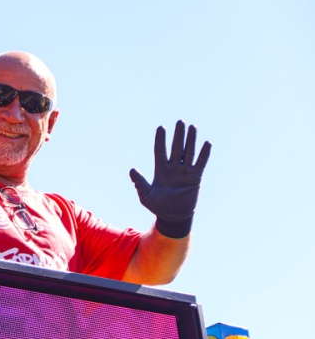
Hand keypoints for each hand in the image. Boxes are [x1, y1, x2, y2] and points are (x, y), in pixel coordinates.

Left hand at [129, 121, 210, 237]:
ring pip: (188, 152)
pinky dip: (204, 154)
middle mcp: (173, 168)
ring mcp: (185, 172)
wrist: (173, 217)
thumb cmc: (158, 206)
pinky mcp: (195, 178)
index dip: (161, 140)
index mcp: (160, 170)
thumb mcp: (146, 195)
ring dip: (191, 140)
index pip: (160, 151)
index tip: (161, 128)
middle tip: (180, 121)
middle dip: (178, 135)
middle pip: (176, 148)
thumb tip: (131, 170)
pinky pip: (200, 163)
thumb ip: (140, 182)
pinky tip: (206, 143)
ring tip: (192, 127)